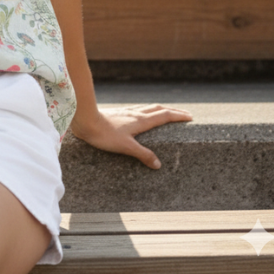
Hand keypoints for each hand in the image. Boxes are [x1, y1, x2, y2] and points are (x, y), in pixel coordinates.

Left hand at [69, 104, 192, 169]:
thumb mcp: (126, 146)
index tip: (190, 117)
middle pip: (158, 109)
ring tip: (165, 115)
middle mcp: (135, 114)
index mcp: (140, 121)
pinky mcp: (117, 114)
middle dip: (172, 112)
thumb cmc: (104, 134)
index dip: (178, 116)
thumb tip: (158, 164)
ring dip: (159, 110)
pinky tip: (140, 117)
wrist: (84, 119)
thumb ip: (143, 154)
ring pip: (147, 109)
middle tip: (183, 115)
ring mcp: (126, 112)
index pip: (164, 116)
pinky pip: (137, 111)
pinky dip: (146, 112)